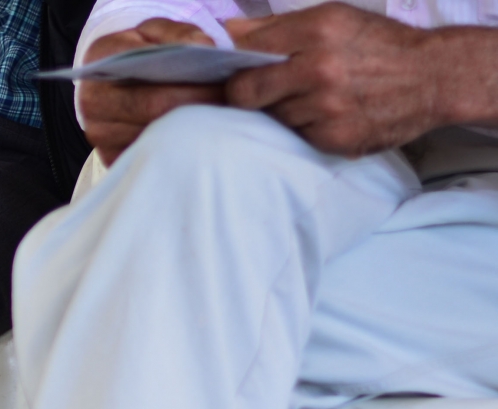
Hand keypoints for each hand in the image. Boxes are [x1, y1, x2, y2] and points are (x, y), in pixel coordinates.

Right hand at [77, 20, 224, 163]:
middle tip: (233, 102)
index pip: (151, 75)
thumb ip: (179, 33)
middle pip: (156, 111)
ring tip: (219, 117)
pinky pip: (153, 159)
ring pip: (157, 139)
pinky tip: (198, 138)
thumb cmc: (140, 53)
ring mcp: (101, 134)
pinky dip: (181, 151)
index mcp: (101, 61)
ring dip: (194, 131)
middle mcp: (94, 101)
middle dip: (201, 106)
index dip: (194, 83)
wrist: (113, 80)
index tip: (227, 82)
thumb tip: (205, 49)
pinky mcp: (112, 158)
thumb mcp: (156, 31)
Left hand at [226, 4, 497, 155]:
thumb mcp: (333, 18)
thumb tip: (225, 31)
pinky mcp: (335, 137)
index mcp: (316, 31)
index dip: (230, 65)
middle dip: (242, 94)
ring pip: (271, 117)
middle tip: (255, 92)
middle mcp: (318, 69)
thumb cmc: (379, 44)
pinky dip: (305, 128)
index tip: (229, 71)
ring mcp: (326, 106)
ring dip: (280, 111)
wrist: (434, 77)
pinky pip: (297, 136)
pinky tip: (327, 115)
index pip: (244, 52)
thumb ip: (276, 26)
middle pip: (244, 92)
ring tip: (308, 99)